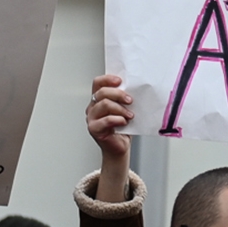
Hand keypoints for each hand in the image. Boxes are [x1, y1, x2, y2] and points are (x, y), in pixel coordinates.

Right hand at [87, 74, 133, 199]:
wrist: (119, 147)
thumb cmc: (123, 128)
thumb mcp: (124, 109)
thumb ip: (124, 98)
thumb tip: (136, 88)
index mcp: (98, 99)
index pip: (97, 83)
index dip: (107, 79)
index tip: (120, 81)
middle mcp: (93, 107)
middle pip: (102, 92)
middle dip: (118, 94)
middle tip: (130, 100)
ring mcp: (91, 118)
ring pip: (104, 104)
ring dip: (120, 108)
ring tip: (130, 115)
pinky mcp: (94, 129)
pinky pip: (106, 120)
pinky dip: (117, 119)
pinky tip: (124, 122)